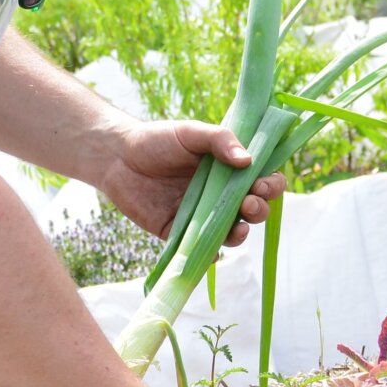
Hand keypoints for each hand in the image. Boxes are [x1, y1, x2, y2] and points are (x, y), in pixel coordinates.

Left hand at [95, 119, 284, 247]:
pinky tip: (213, 251)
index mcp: (229, 170)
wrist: (116, 156)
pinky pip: (200, 249)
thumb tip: (248, 160)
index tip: (262, 183)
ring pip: (232, 232)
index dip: (270, 185)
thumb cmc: (157, 139)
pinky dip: (211, 254)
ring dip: (242, 234)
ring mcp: (202, 216)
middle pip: (254, 210)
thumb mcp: (191, 133)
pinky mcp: (179, 233)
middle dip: (259, 210)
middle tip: (248, 202)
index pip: (262, 180)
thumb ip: (220, 140)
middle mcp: (221, 195)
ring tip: (239, 228)